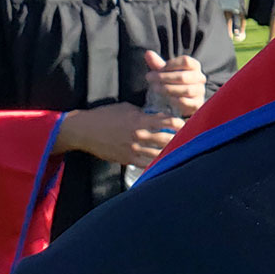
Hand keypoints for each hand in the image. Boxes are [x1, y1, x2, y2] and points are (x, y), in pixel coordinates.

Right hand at [55, 102, 185, 166]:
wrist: (85, 131)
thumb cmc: (106, 116)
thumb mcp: (126, 108)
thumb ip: (143, 113)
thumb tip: (158, 116)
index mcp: (140, 120)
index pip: (168, 122)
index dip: (180, 123)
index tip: (187, 124)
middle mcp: (139, 136)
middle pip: (167, 140)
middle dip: (179, 139)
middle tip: (189, 139)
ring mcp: (133, 150)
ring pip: (159, 154)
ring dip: (170, 153)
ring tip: (180, 152)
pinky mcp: (127, 160)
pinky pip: (147, 165)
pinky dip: (157, 163)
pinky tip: (164, 162)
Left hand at [144, 50, 206, 116]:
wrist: (183, 101)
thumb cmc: (174, 82)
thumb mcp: (166, 72)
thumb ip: (157, 63)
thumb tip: (148, 53)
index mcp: (195, 66)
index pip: (186, 61)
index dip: (170, 64)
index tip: (157, 69)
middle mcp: (200, 77)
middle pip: (183, 76)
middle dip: (164, 77)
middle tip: (149, 78)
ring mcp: (200, 91)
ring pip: (186, 90)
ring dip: (167, 89)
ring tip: (154, 88)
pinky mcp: (197, 104)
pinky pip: (186, 102)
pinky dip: (175, 100)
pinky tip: (165, 98)